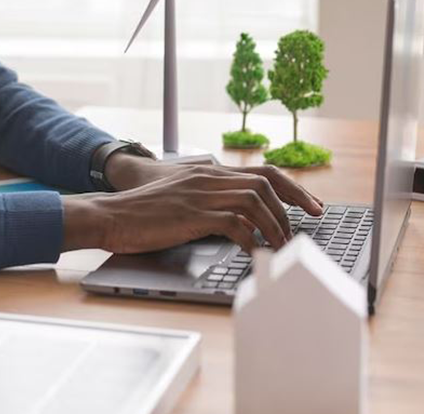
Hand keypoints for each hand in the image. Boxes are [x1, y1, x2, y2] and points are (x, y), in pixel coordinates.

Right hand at [61, 164, 323, 253]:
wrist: (111, 214)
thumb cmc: (143, 213)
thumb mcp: (181, 199)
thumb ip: (208, 201)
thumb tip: (237, 221)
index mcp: (209, 173)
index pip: (262, 171)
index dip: (293, 186)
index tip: (312, 204)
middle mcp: (209, 178)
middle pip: (265, 182)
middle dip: (293, 204)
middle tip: (308, 224)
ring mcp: (201, 194)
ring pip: (254, 201)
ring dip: (274, 225)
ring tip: (282, 245)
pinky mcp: (193, 214)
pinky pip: (234, 224)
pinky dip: (251, 239)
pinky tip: (255, 252)